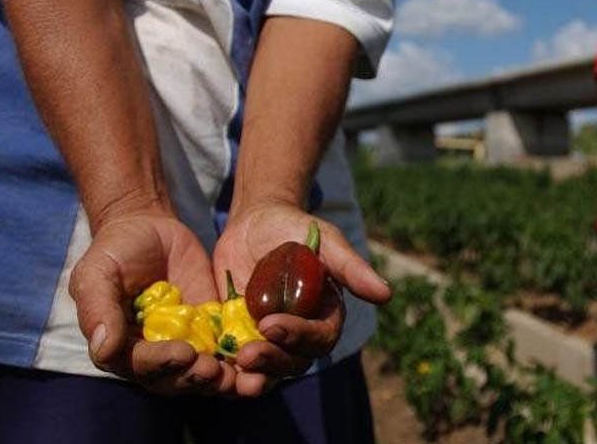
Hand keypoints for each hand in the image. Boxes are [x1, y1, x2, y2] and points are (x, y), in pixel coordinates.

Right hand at [69, 209, 235, 395]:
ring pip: (203, 373)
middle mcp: (153, 354)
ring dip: (222, 380)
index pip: (140, 366)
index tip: (184, 354)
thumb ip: (99, 310)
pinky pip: (227, 351)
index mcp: (120, 347)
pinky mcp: (212, 330)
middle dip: (195, 377)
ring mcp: (185, 343)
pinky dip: (241, 360)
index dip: (162, 363)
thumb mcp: (98, 273)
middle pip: (175, 379)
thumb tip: (103, 350)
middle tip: (215, 370)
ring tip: (240, 377)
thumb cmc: (116, 251)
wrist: (150, 229)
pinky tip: (259, 358)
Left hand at [213, 201, 390, 396]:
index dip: (299, 336)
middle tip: (246, 354)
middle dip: (272, 361)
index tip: (272, 324)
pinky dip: (226, 367)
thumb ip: (351, 268)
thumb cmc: (295, 228)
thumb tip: (386, 295)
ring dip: (252, 375)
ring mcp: (268, 338)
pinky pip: (235, 362)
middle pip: (294, 362)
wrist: (254, 222)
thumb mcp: (324, 241)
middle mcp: (300, 332)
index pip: (320, 337)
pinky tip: (209, 363)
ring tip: (231, 367)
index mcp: (325, 314)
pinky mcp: (239, 337)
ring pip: (267, 370)